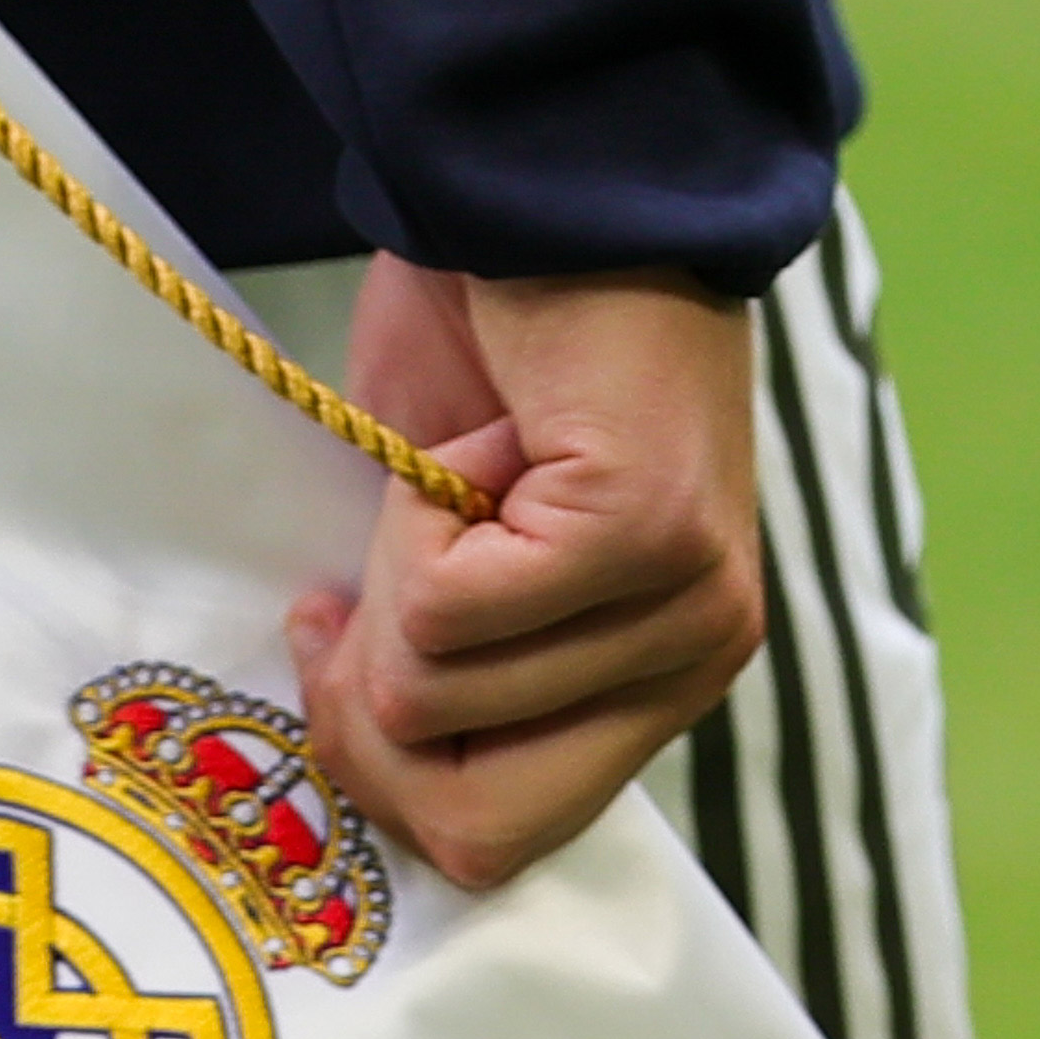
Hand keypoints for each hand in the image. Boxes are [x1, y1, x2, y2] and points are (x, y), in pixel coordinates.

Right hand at [286, 259, 765, 891]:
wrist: (555, 193)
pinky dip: (405, 520)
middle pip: (464, 821)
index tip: (342, 651)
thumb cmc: (499, 360)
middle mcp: (696, 665)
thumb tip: (360, 751)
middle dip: (364, 718)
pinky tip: (468, 443)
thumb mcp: (462, 560)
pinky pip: (442, 610)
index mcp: (656, 688)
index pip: (497, 845)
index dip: (381, 774)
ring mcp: (685, 609)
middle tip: (356, 595)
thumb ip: (448, 673)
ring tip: (453, 471)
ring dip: (389, 574)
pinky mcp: (645, 539)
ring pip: (433, 699)